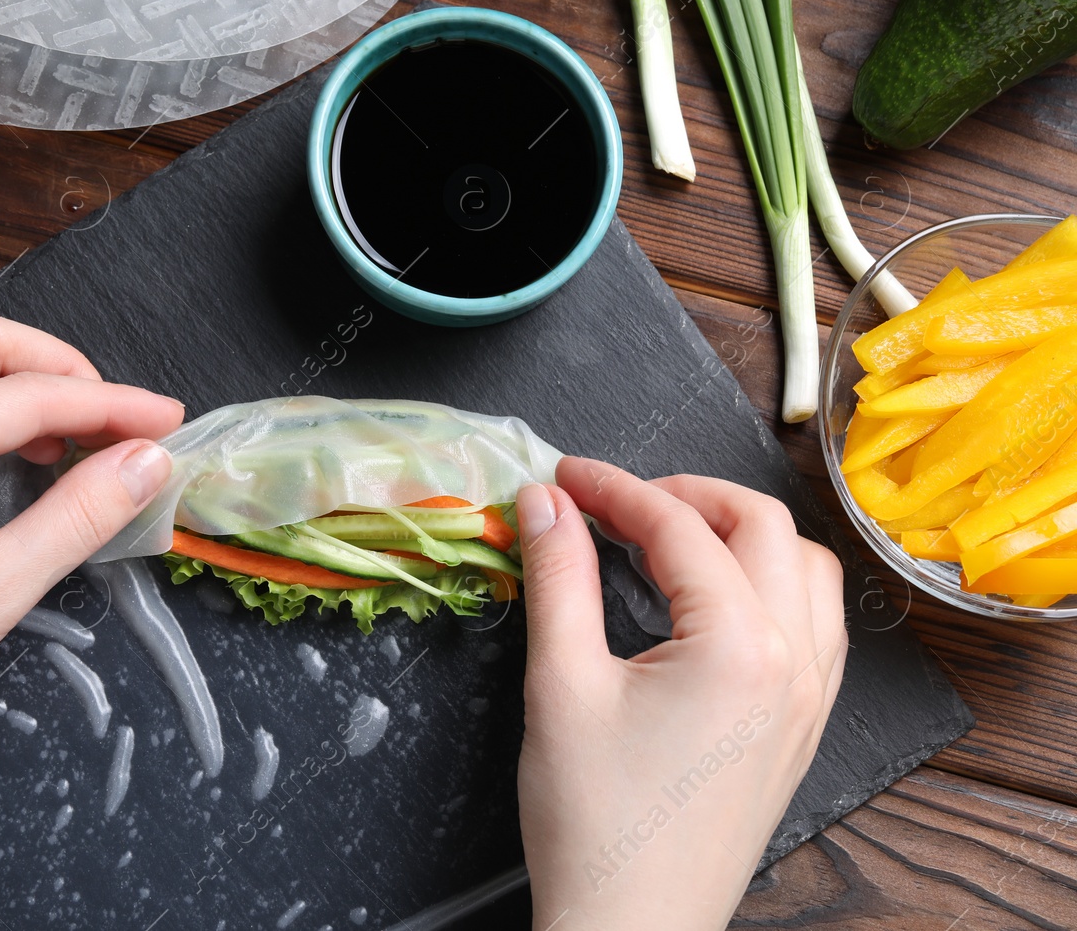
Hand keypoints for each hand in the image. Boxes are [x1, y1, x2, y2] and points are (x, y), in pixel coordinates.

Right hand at [514, 457, 846, 929]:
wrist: (630, 927)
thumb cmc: (595, 823)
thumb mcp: (561, 683)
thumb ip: (558, 576)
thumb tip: (547, 502)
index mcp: (740, 646)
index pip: (679, 526)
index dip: (613, 488)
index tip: (563, 478)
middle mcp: (795, 663)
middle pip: (763, 526)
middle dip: (686, 495)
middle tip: (613, 501)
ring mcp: (809, 699)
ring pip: (806, 569)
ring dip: (741, 534)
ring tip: (669, 537)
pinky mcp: (801, 728)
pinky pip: (817, 626)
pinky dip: (773, 585)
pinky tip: (718, 598)